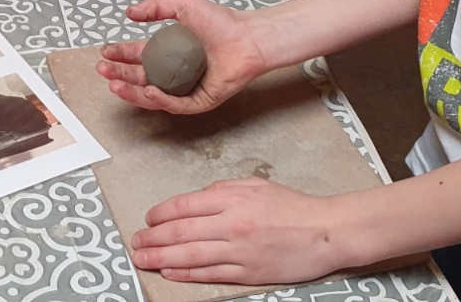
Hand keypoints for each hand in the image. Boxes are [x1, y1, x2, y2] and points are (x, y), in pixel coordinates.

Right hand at [96, 0, 272, 113]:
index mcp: (167, 52)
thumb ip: (155, 7)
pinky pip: (176, 104)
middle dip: (119, 75)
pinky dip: (160, 99)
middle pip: (139, 78)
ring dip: (132, 92)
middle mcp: (173, 72)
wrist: (247, 37)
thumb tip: (129, 12)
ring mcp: (185, 89)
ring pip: (153, 96)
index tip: (105, 51)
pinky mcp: (199, 101)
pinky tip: (148, 90)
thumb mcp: (183, 5)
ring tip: (115, 85)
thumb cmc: (221, 21)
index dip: (120, 54)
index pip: (137, 56)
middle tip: (103, 70)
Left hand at [131, 179, 350, 284]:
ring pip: (191, 255)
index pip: (185, 205)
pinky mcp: (249, 271)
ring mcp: (240, 250)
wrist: (326, 231)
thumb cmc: (293, 207)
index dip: (160, 214)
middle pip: (181, 231)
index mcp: (233, 199)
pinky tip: (171, 273)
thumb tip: (195, 199)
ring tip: (142, 260)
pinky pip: (211, 273)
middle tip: (135, 243)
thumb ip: (223, 191)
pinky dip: (187, 274)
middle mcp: (233, 224)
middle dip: (153, 238)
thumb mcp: (256, 185)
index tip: (148, 220)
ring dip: (161, 258)